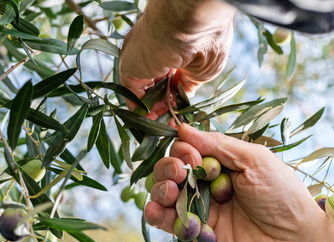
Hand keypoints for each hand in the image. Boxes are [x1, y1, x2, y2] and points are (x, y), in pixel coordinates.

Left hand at [119, 0, 235, 119]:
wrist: (191, 24)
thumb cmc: (204, 40)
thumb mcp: (203, 69)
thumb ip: (190, 83)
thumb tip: (184, 95)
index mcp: (171, 45)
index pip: (170, 74)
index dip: (175, 94)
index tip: (181, 110)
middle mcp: (153, 50)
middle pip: (156, 83)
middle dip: (163, 106)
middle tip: (172, 123)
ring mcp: (140, 58)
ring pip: (144, 90)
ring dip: (153, 111)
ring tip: (164, 127)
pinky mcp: (129, 67)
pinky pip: (132, 93)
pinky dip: (140, 110)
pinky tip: (153, 122)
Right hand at [145, 124, 325, 241]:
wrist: (294, 238)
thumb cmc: (281, 194)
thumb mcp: (254, 160)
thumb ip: (218, 145)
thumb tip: (181, 128)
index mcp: (220, 163)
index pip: (187, 150)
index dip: (184, 151)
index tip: (194, 157)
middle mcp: (206, 184)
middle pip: (170, 170)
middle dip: (168, 168)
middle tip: (180, 173)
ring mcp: (200, 208)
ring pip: (163, 194)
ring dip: (159, 188)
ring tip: (171, 191)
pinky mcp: (196, 233)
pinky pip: (167, 222)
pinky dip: (157, 215)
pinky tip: (157, 210)